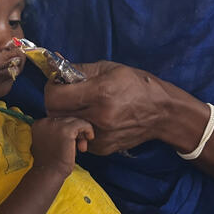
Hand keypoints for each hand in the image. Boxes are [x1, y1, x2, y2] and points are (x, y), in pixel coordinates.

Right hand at [29, 116, 93, 175]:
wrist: (49, 173)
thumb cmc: (50, 162)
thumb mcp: (48, 142)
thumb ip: (55, 132)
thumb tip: (73, 127)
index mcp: (38, 123)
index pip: (58, 121)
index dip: (66, 131)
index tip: (70, 143)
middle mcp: (45, 121)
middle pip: (67, 120)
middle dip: (75, 132)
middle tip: (78, 146)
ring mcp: (56, 125)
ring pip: (75, 121)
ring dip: (81, 133)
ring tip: (81, 146)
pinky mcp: (66, 130)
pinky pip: (82, 123)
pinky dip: (88, 129)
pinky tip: (89, 138)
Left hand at [44, 61, 170, 155]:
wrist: (162, 112)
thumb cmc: (137, 85)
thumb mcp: (109, 69)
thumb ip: (80, 70)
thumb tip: (56, 65)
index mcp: (100, 93)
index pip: (54, 97)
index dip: (52, 88)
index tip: (59, 84)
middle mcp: (98, 117)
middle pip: (56, 114)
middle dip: (57, 102)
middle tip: (67, 94)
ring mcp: (100, 136)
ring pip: (66, 127)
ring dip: (68, 116)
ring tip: (83, 106)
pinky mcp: (102, 149)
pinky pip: (80, 137)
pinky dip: (81, 128)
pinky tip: (94, 119)